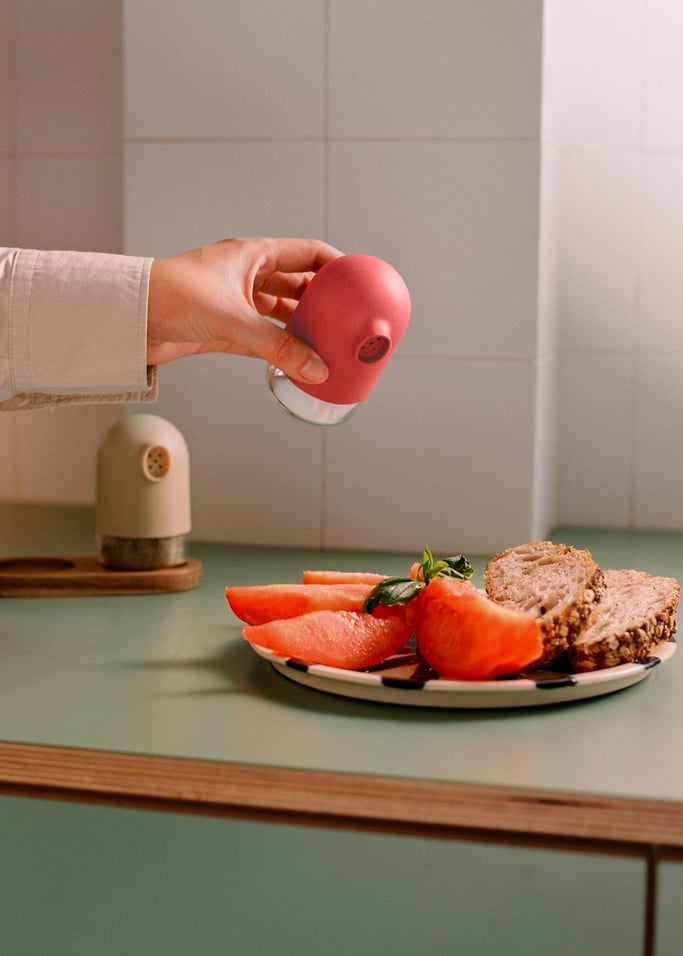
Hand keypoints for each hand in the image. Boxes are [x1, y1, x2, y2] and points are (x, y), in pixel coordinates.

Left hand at [147, 237, 342, 382]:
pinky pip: (265, 337)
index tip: (360, 281)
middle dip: (324, 301)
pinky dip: (282, 347)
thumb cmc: (169, 295)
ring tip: (329, 343)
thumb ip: (276, 346)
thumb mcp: (231, 319)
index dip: (336, 264)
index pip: (307, 252)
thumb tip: (315, 369)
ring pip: (282, 312)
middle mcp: (247, 275)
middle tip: (348, 319)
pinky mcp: (225, 328)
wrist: (126, 318)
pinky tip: (299, 360)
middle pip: (299, 284)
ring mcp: (237, 302)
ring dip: (304, 326)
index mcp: (252, 255)